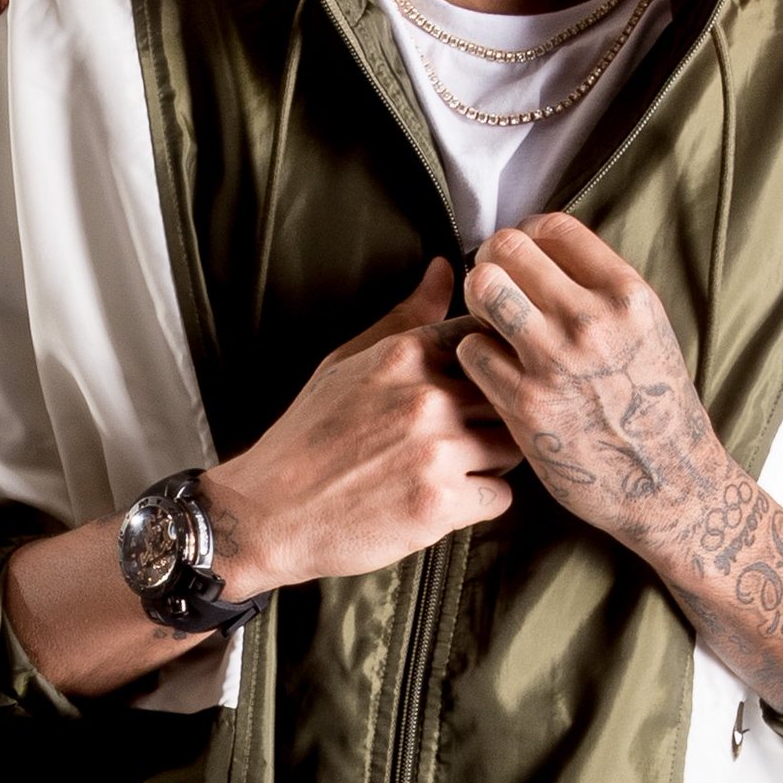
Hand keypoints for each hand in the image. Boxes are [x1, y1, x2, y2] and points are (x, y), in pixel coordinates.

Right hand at [203, 257, 519, 593]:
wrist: (269, 512)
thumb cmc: (308, 437)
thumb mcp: (347, 362)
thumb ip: (406, 316)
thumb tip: (446, 269)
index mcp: (406, 354)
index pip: (487, 339)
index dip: (491, 364)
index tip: (477, 383)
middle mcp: (427, 396)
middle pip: (510, 392)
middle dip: (498, 412)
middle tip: (468, 432)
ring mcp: (437, 450)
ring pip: (514, 444)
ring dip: (495, 458)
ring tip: (457, 466)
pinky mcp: (442, 503)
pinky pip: (502, 495)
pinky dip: (481, 501)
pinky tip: (446, 499)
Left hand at [455, 214, 729, 554]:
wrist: (668, 484)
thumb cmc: (656, 405)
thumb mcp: (648, 329)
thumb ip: (599, 288)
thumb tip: (542, 247)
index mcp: (626, 295)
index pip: (552, 226)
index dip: (527, 235)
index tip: (524, 257)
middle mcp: (591, 321)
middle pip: (507, 247)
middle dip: (493, 260)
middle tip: (496, 284)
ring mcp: (555, 362)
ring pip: (483, 289)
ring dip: (478, 300)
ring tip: (490, 321)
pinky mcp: (525, 405)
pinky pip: (471, 349)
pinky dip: (475, 354)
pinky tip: (493, 369)